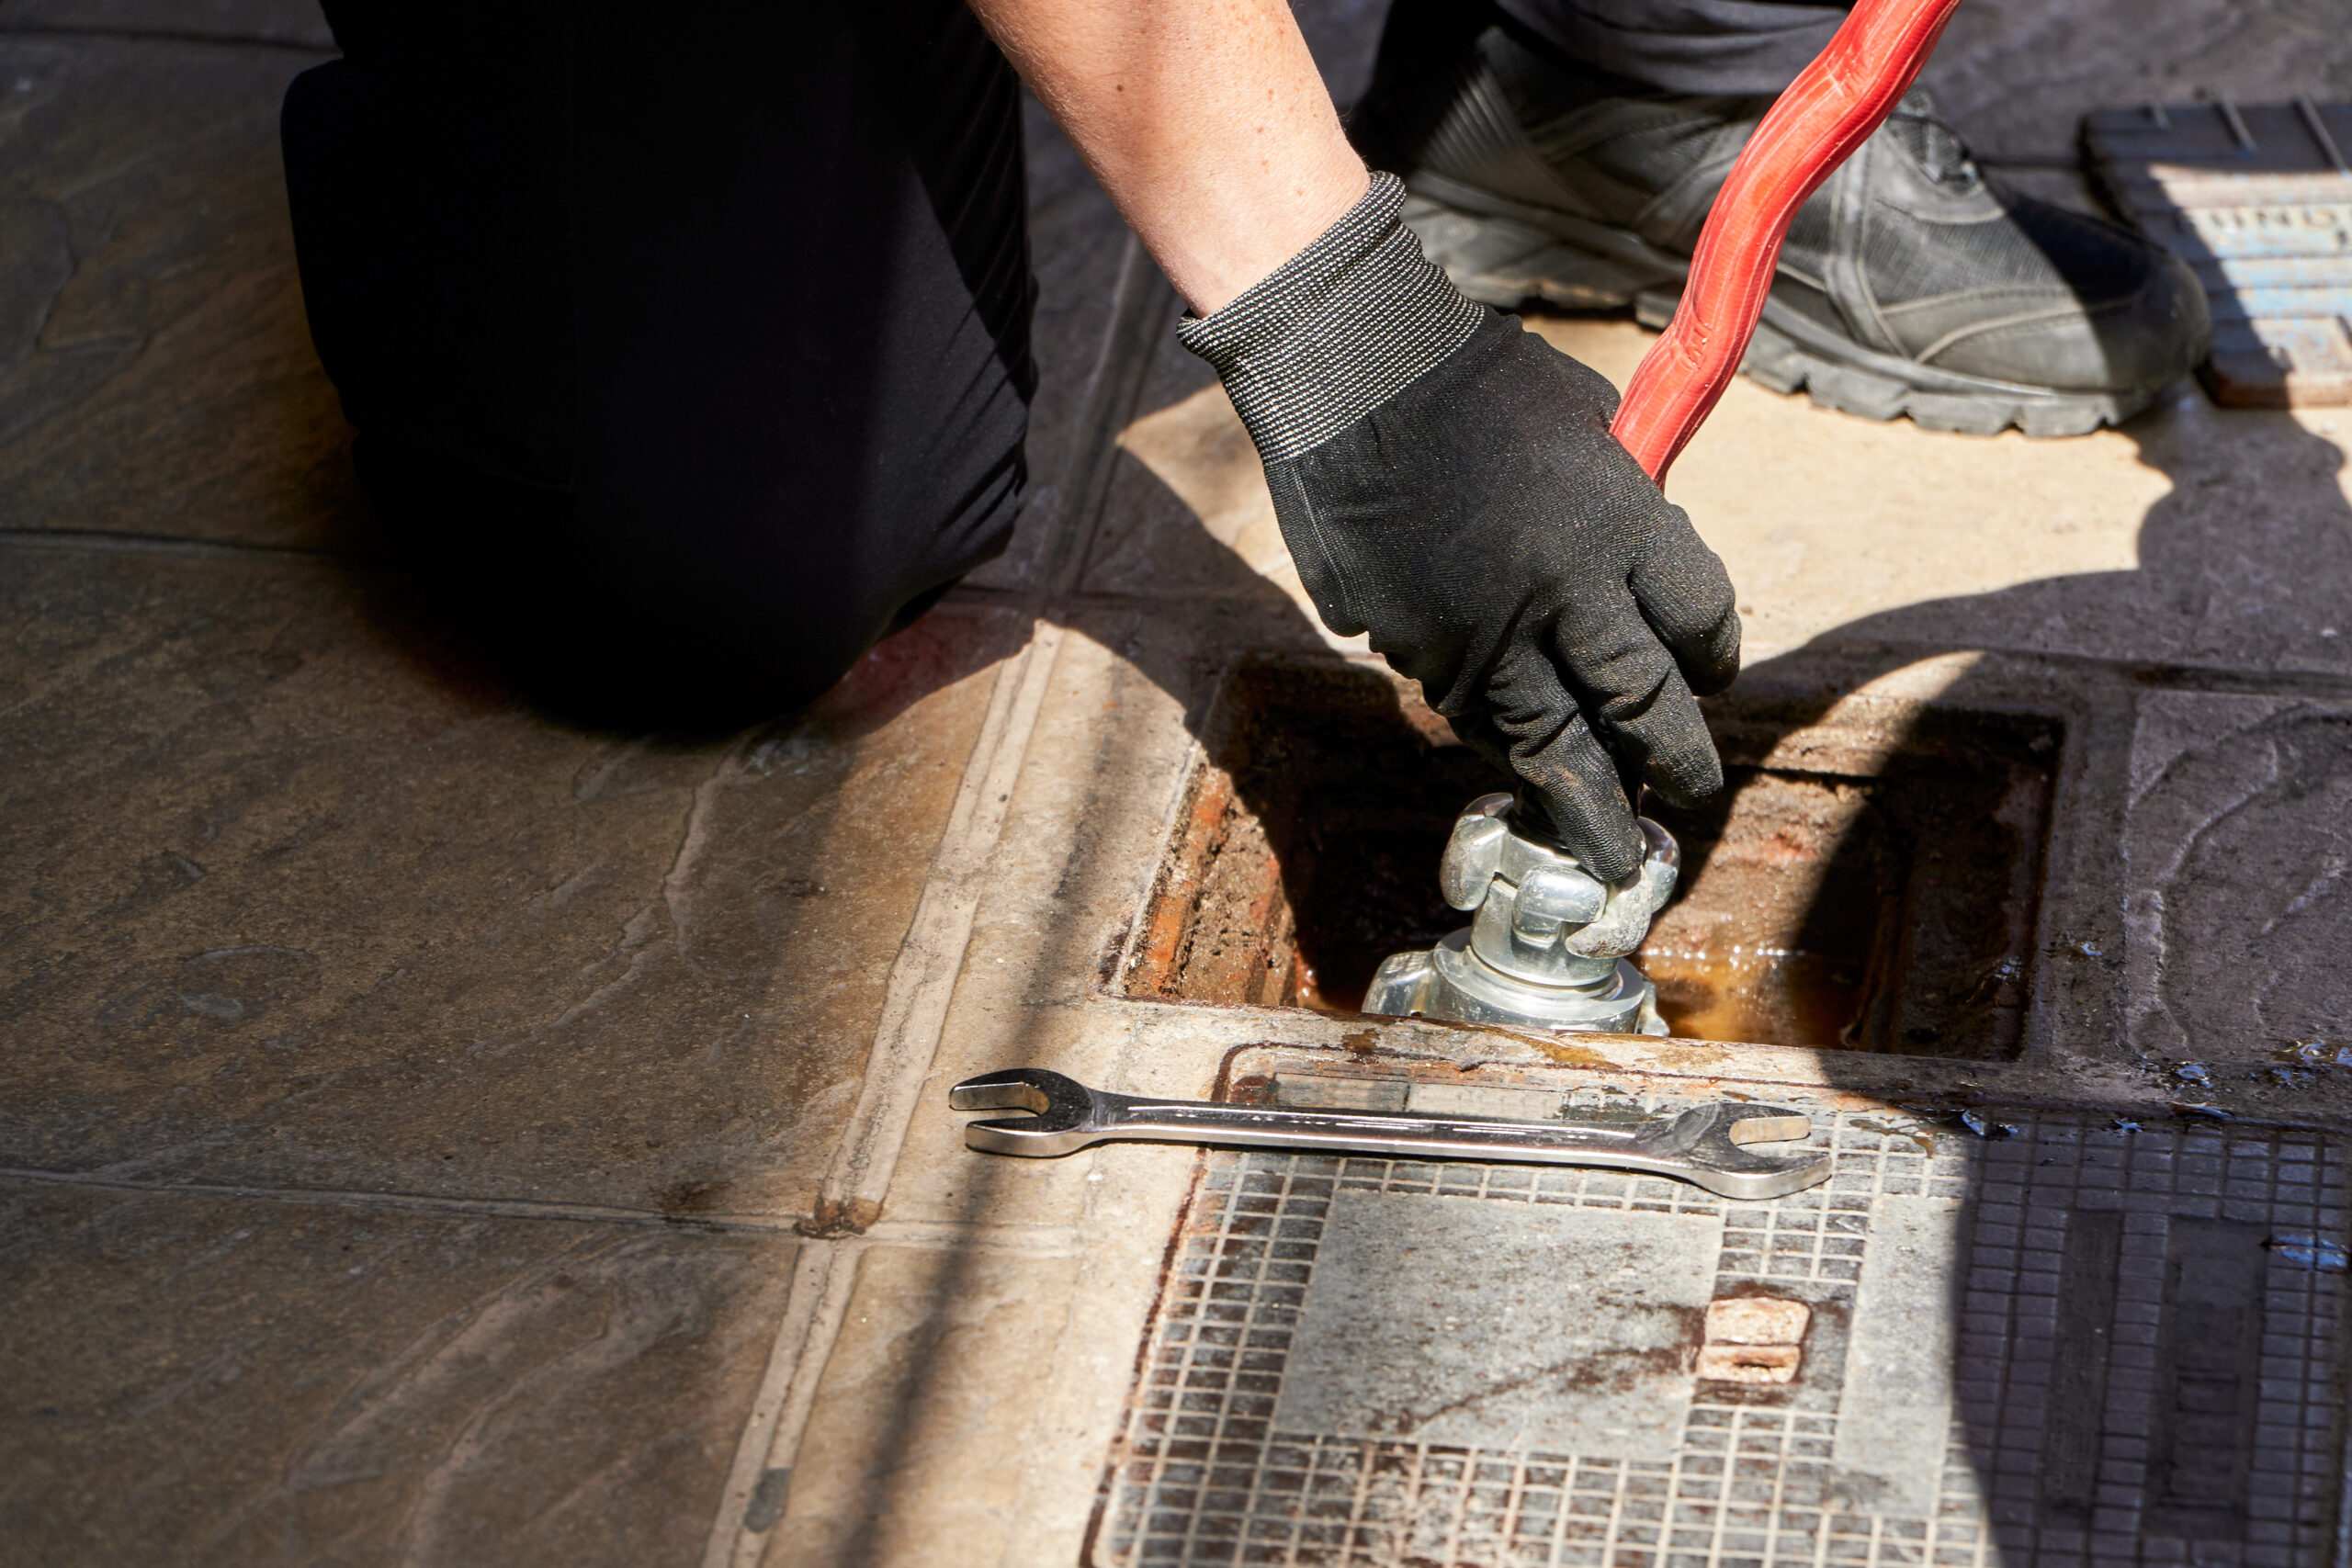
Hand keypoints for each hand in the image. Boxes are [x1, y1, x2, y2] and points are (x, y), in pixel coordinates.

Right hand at [1183, 176, 1739, 882]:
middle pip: (1645, 709)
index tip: (1709, 681)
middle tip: (1689, 796)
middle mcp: (1562, 591)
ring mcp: (1483, 630)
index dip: (1714, 665)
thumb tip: (1644, 579)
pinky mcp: (1414, 648)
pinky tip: (1522, 763)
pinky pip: (1473, 716)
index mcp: (1622, 522)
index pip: (1701, 628)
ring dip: (1589, 802)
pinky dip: (1505, 748)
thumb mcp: (1588, 425)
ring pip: (1553, 743)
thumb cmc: (1477, 380)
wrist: (1351, 374)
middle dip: (1677, 765)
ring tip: (1611, 846)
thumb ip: (1627, 506)